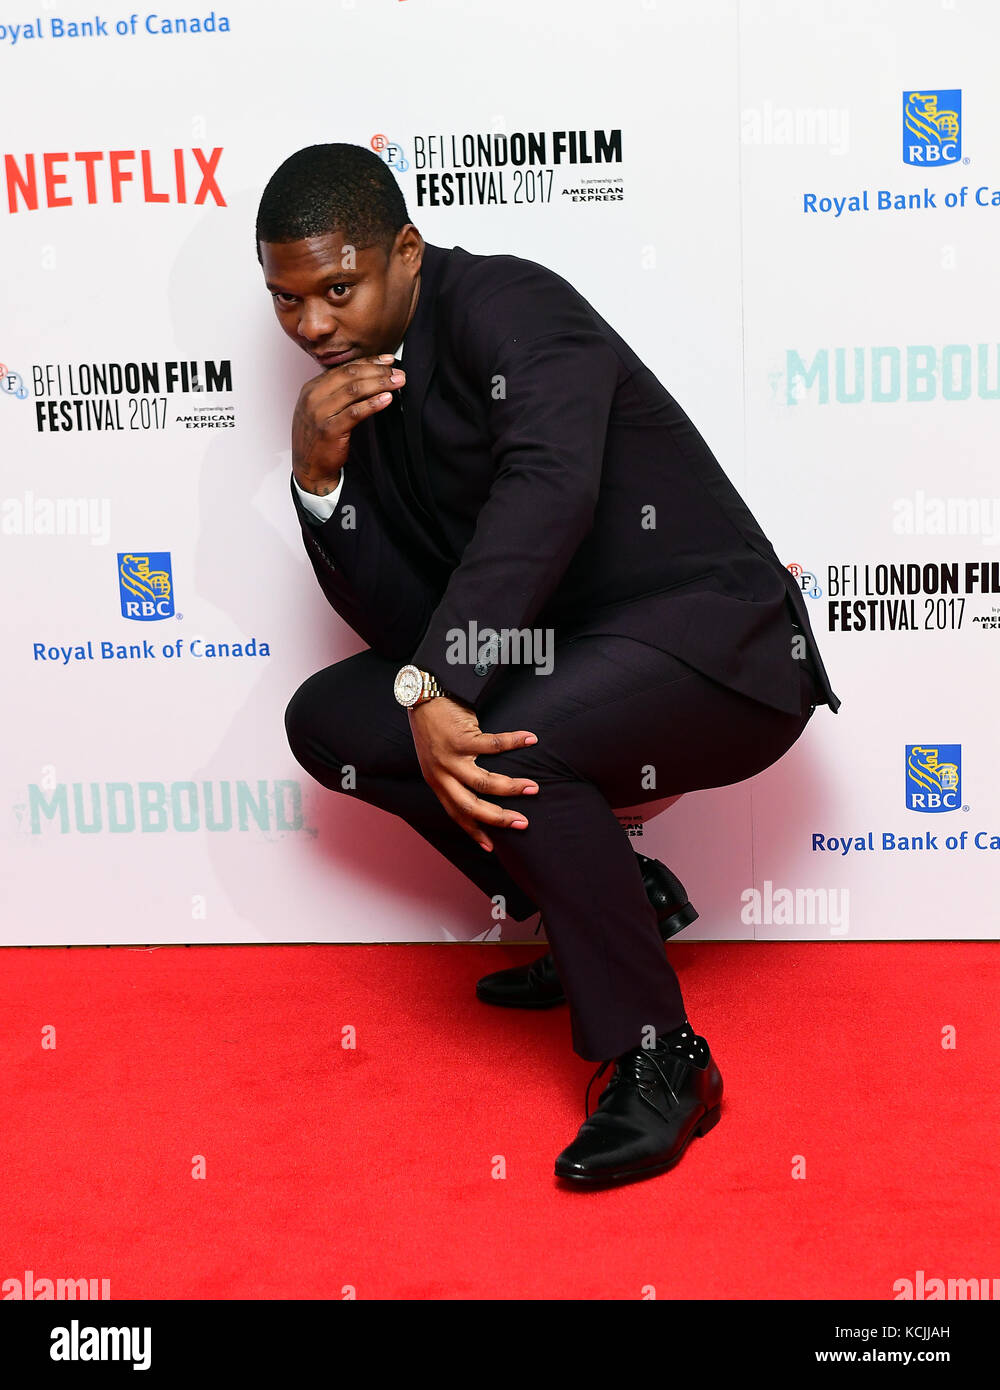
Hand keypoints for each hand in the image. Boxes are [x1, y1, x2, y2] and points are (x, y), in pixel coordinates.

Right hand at [292, 354, 404, 494]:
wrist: (308, 467)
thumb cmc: (319, 438)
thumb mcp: (322, 409)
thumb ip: (337, 393)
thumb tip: (367, 377)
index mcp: (312, 388)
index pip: (344, 368)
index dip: (368, 362)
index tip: (388, 360)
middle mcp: (313, 397)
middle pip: (350, 375)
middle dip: (377, 371)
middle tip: (398, 372)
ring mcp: (319, 413)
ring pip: (353, 390)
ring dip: (379, 384)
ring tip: (397, 382)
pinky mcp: (329, 430)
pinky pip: (354, 412)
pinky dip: (372, 404)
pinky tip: (387, 399)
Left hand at [407, 696, 539, 851]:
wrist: (422, 694)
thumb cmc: (434, 725)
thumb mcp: (437, 757)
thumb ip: (453, 774)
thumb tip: (479, 789)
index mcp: (436, 781)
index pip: (456, 813)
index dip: (473, 831)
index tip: (491, 847)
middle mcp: (441, 774)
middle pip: (471, 806)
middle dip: (498, 818)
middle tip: (522, 823)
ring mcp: (450, 757)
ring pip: (484, 782)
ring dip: (511, 787)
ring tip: (533, 788)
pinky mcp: (460, 738)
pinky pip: (493, 745)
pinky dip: (515, 742)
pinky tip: (531, 739)